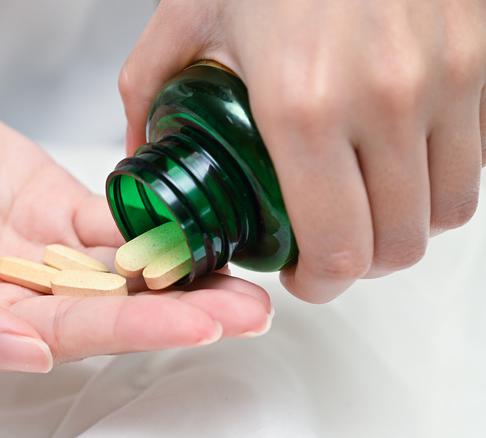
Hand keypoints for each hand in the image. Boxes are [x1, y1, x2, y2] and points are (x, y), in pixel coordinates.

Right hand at [0, 79, 270, 377]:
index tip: (200, 324)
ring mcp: (42, 251)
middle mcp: (21, 295)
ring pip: (122, 268)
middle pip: (113, 309)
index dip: (138, 329)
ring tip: (243, 276)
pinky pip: (111, 222)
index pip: (74, 335)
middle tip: (248, 311)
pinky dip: (154, 223)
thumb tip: (23, 354)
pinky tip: (197, 227)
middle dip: (182, 311)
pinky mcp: (54, 208)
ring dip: (181, 271)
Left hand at [120, 0, 485, 302]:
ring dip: (406, 227)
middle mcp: (387, 99)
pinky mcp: (480, 55)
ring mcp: (447, 76)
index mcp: (303, 104)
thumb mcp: (187, 17)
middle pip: (401, 243)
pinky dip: (440, 177)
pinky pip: (477, 154)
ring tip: (367, 211)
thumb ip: (147, 91)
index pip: (339, 246)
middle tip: (330, 251)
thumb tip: (137, 152)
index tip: (305, 276)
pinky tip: (400, 162)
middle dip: (362, 265)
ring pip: (450, 209)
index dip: (323, 282)